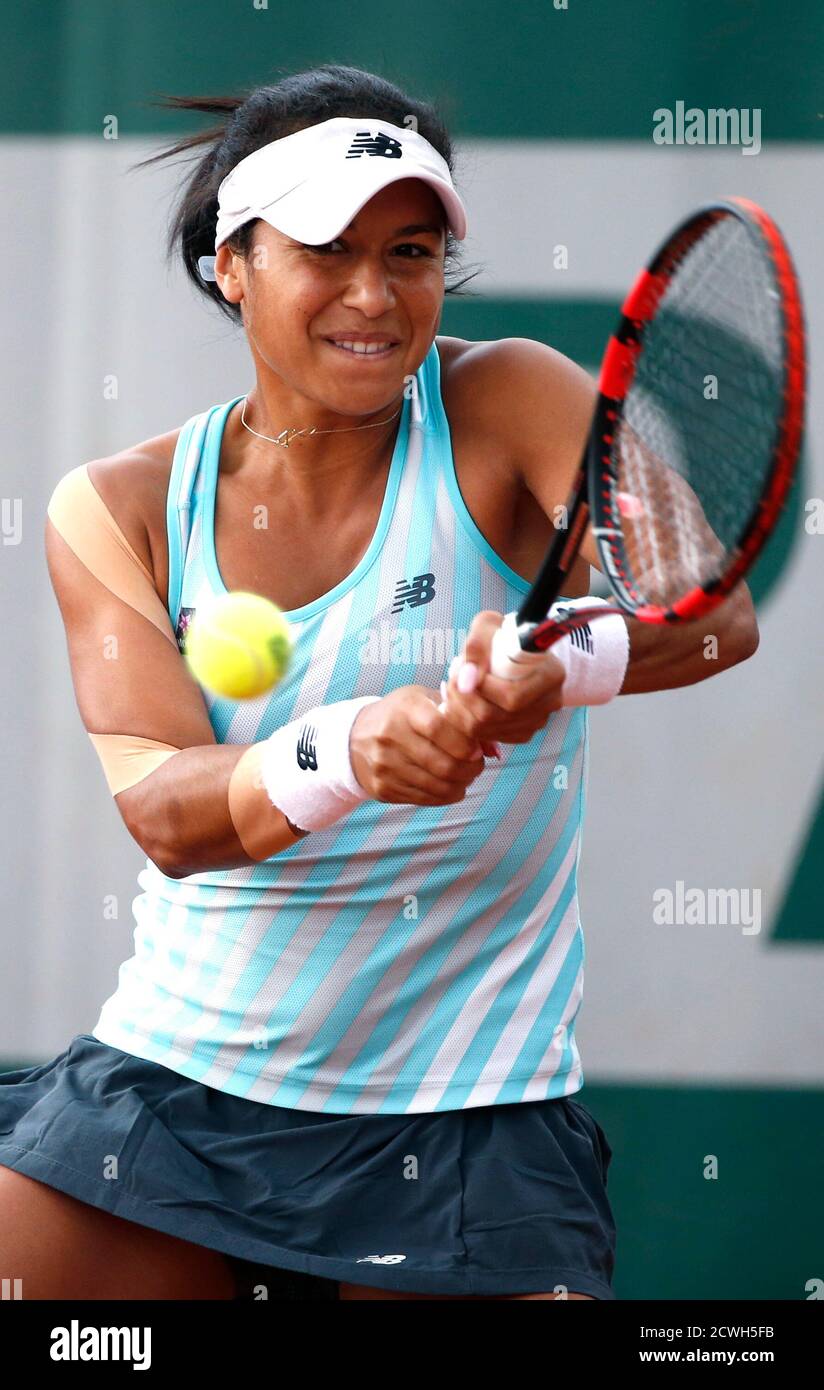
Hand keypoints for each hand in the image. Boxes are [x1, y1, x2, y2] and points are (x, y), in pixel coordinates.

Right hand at [349, 685, 486, 805]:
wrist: (354, 738)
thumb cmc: (401, 715)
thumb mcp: (425, 702)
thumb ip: (460, 720)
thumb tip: (493, 750)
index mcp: (404, 709)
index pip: (439, 728)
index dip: (464, 743)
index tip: (476, 750)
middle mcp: (390, 737)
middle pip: (442, 764)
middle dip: (470, 770)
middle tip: (477, 766)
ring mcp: (384, 766)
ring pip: (436, 786)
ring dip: (460, 785)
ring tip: (466, 776)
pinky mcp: (383, 788)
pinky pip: (424, 799)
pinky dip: (445, 796)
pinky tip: (450, 786)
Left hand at [441, 611, 565, 744]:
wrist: (517, 650)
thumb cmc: (503, 636)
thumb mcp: (488, 626)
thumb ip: (477, 646)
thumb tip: (466, 679)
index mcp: (551, 674)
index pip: (512, 696)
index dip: (480, 688)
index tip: (462, 669)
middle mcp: (549, 702)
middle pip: (497, 716)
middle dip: (463, 700)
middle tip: (452, 680)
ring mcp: (537, 721)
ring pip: (487, 730)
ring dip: (460, 711)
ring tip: (454, 689)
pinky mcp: (523, 733)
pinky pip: (488, 737)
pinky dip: (467, 722)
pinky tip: (463, 704)